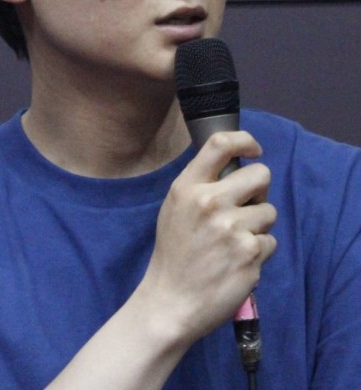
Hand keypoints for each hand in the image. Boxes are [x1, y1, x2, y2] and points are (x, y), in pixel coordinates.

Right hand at [137, 131, 276, 347]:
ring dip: (258, 225)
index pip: (221, 143)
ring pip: (269, 211)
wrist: (171, 301)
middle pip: (260, 174)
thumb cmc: (174, 253)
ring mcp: (233, 228)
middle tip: (246, 207)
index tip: (254, 150)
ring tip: (236, 241)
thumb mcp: (175, 207)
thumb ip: (201, 185)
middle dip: (259, 190)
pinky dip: (259, 252)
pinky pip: (271, 241)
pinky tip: (239, 262)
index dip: (245, 141)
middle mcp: (211, 201)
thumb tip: (235, 168)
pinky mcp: (251, 254)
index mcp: (188, 186)